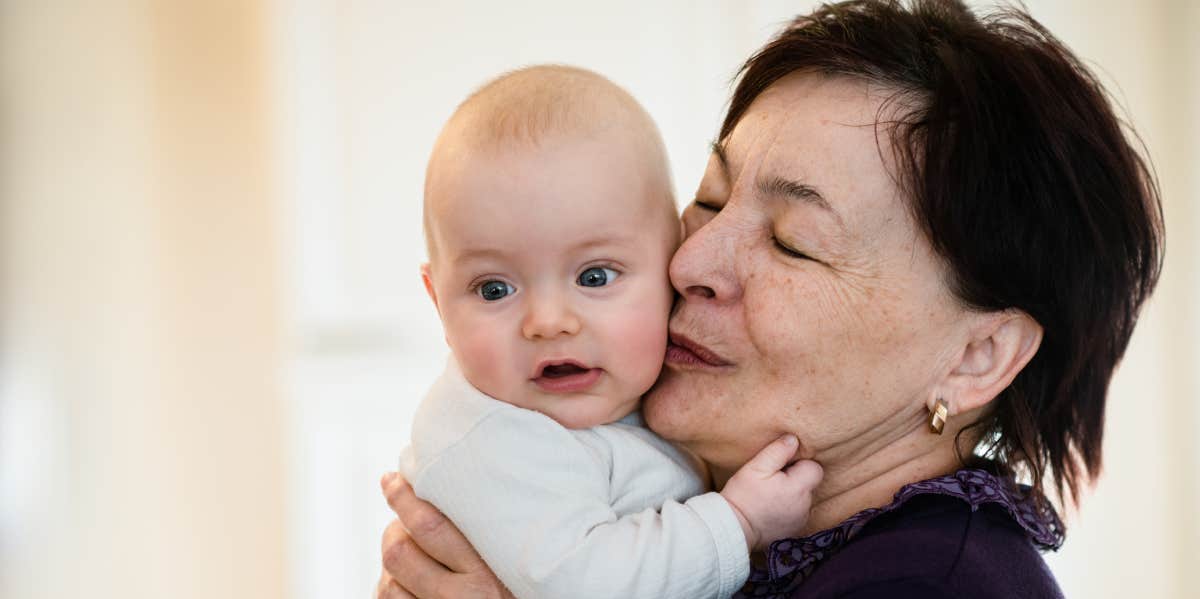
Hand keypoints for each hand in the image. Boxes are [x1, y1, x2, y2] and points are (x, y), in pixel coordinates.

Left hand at [376, 472, 513, 598]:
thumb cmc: (528, 588)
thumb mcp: (518, 559)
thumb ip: (494, 531)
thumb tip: (456, 488)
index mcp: (489, 571)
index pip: (429, 526)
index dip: (403, 498)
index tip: (391, 480)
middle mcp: (463, 597)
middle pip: (399, 550)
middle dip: (393, 530)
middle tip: (401, 520)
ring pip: (388, 582)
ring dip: (392, 564)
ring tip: (408, 553)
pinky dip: (391, 589)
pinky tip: (405, 582)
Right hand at [719, 435, 822, 551]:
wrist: (733, 528)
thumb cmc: (743, 496)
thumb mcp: (756, 468)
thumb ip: (777, 451)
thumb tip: (794, 440)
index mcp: (798, 488)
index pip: (815, 468)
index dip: (799, 464)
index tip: (781, 467)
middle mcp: (805, 505)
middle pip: (810, 483)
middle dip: (796, 478)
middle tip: (773, 480)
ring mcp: (801, 519)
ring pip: (804, 498)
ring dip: (793, 494)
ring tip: (771, 495)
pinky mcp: (795, 530)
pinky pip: (798, 512)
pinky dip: (789, 508)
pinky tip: (771, 507)